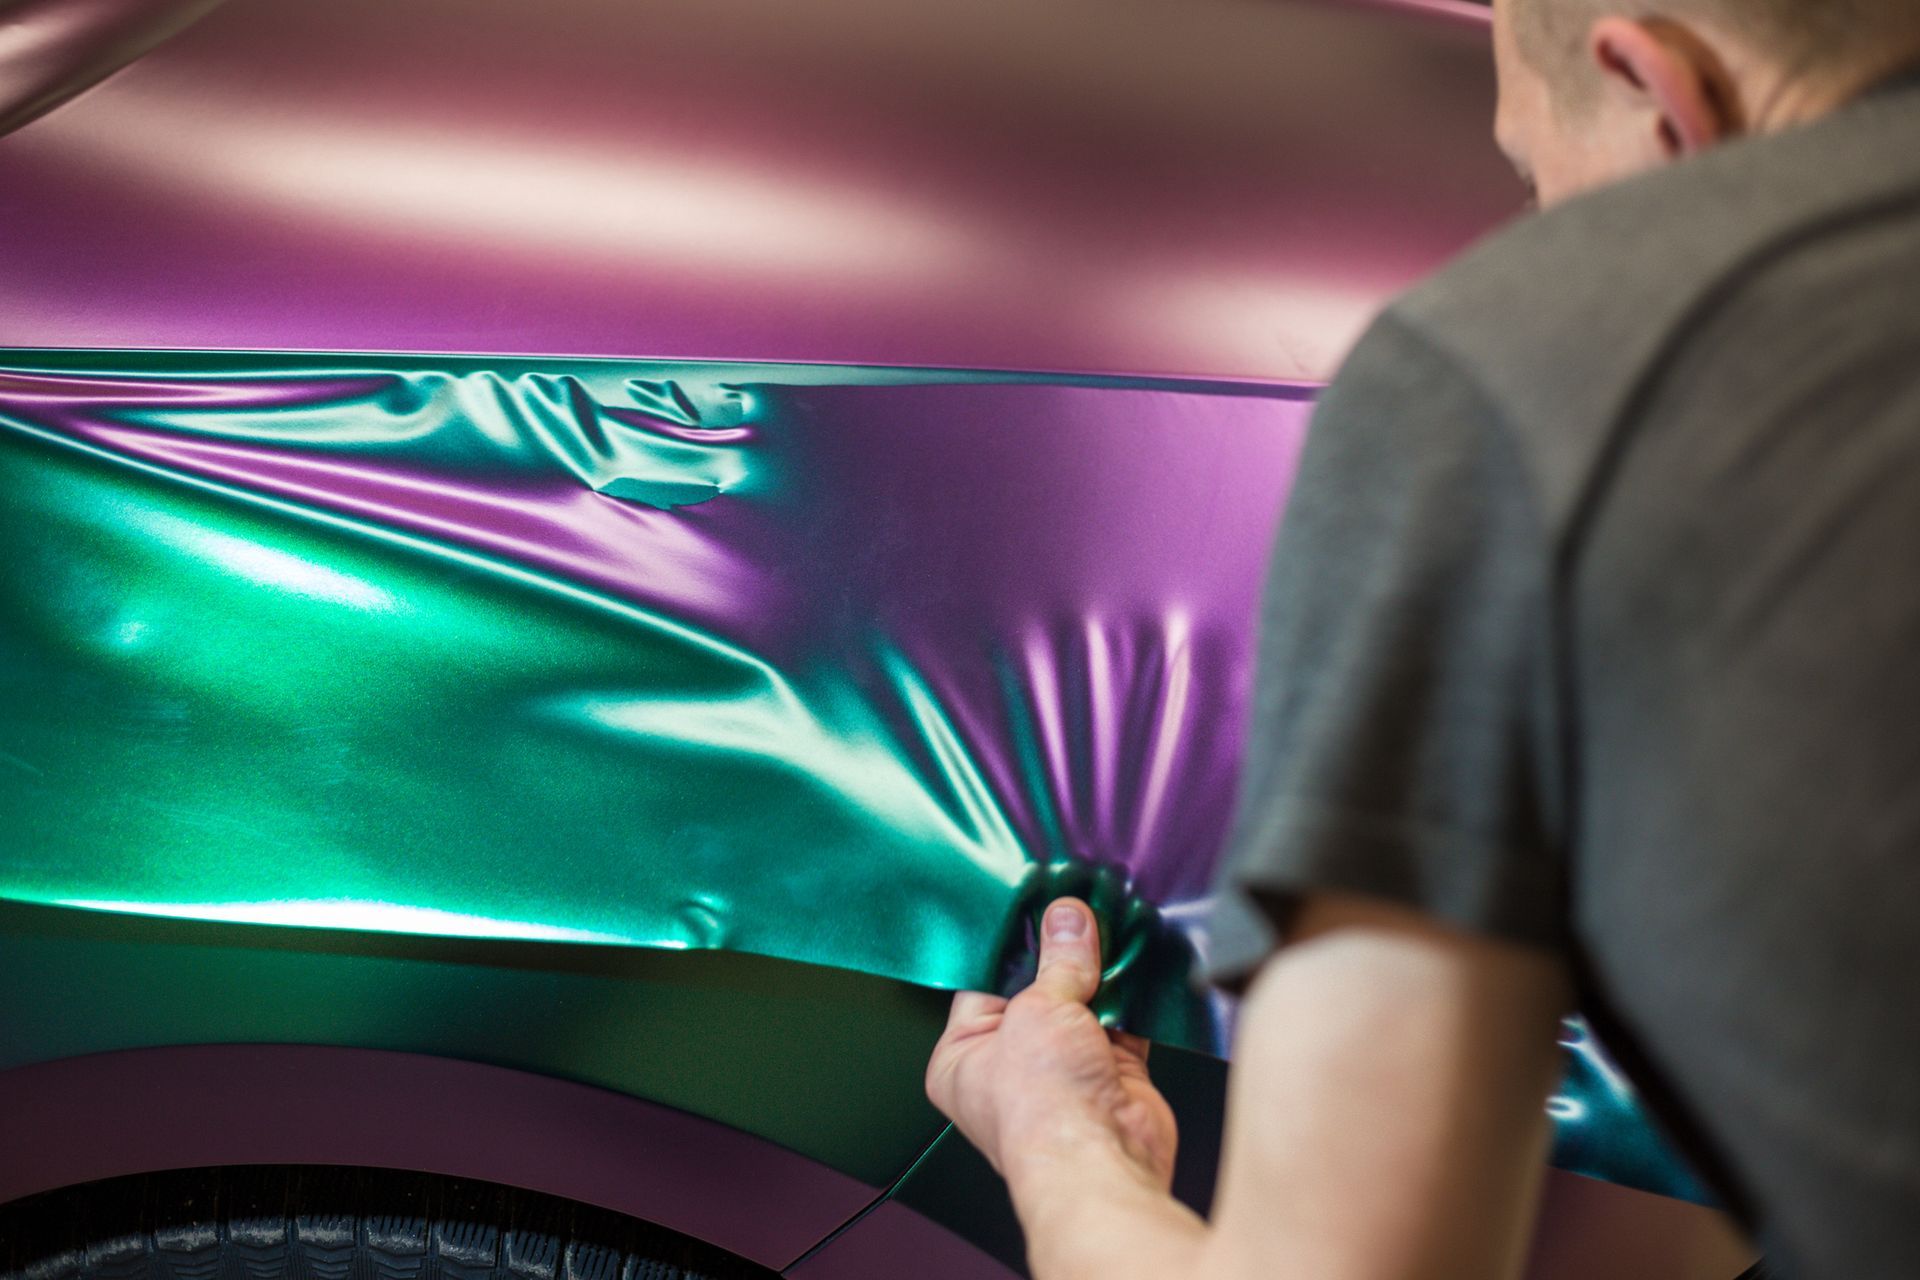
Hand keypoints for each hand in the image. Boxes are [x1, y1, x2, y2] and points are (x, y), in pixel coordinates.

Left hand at [925, 897, 1178, 1195]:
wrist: (1101, 1160)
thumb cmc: (1041, 1112)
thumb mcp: (1037, 1010)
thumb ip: (1058, 960)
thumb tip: (1066, 921)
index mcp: (964, 1056)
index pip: (983, 982)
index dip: (1012, 944)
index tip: (1036, 907)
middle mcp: (1011, 1066)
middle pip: (1038, 990)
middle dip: (1063, 956)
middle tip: (1079, 911)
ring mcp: (1063, 1071)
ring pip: (1084, 1004)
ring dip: (1101, 975)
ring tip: (1112, 928)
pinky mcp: (1112, 1074)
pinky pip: (1123, 1022)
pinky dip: (1134, 998)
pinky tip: (1139, 965)